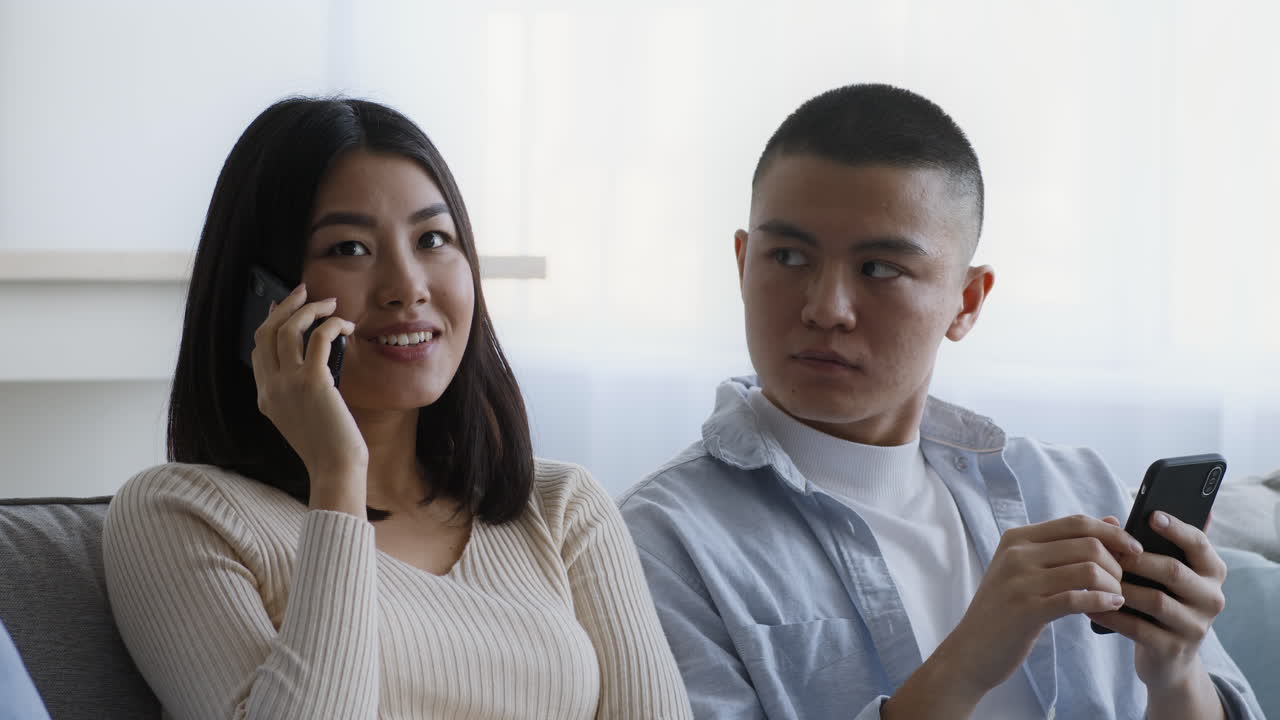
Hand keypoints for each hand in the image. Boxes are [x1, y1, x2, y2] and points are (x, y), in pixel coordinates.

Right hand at [251, 283, 366, 511]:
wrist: (335, 468)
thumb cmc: (329, 446)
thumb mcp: (303, 417)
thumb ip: (299, 392)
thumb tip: (316, 361)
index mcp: (265, 397)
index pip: (258, 350)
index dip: (270, 323)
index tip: (285, 308)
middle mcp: (270, 388)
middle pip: (266, 332)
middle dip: (285, 306)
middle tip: (303, 291)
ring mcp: (288, 384)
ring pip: (288, 329)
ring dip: (309, 309)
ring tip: (329, 303)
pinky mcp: (313, 382)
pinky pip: (318, 338)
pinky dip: (332, 325)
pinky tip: (346, 326)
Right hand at [942, 514, 1141, 696]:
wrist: (971, 650)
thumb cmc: (1005, 609)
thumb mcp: (1028, 570)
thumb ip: (1066, 545)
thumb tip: (1111, 520)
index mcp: (1017, 538)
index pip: (1076, 522)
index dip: (1112, 533)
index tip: (1133, 550)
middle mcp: (1017, 554)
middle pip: (1088, 544)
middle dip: (1116, 564)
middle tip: (1121, 583)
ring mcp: (1020, 581)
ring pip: (1088, 570)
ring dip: (1112, 585)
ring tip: (1115, 597)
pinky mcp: (1027, 610)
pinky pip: (1078, 599)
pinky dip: (1103, 602)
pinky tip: (1111, 608)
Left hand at [1088, 513, 1227, 693]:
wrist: (1168, 658)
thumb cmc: (1160, 601)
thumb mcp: (1161, 576)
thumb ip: (1147, 548)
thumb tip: (1112, 520)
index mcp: (1212, 572)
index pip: (1199, 543)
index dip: (1176, 528)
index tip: (1152, 515)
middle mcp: (1212, 598)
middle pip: (1173, 571)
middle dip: (1137, 559)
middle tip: (1107, 552)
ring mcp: (1196, 626)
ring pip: (1156, 600)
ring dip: (1121, 587)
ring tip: (1094, 579)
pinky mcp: (1174, 649)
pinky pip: (1139, 628)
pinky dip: (1112, 615)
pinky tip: (1091, 607)